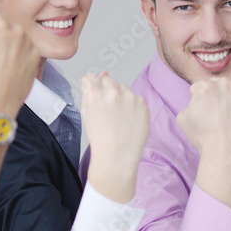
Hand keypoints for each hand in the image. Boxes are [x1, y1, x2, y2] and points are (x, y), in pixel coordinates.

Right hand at [81, 72, 149, 202]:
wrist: (117, 156)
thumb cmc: (100, 137)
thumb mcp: (87, 113)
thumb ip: (89, 91)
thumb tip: (98, 74)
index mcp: (95, 94)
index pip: (93, 77)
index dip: (93, 86)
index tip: (96, 93)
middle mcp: (113, 92)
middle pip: (109, 80)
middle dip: (107, 89)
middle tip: (108, 108)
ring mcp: (130, 97)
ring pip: (124, 88)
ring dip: (121, 96)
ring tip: (119, 116)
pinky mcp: (143, 104)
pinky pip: (136, 98)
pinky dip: (133, 106)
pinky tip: (128, 119)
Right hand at [177, 77, 230, 160]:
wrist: (226, 151)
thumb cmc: (205, 137)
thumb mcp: (183, 118)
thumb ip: (188, 104)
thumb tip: (196, 102)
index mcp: (206, 86)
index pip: (200, 86)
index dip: (199, 98)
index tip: (204, 108)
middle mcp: (225, 84)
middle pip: (218, 84)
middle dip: (216, 95)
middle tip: (217, 112)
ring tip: (229, 116)